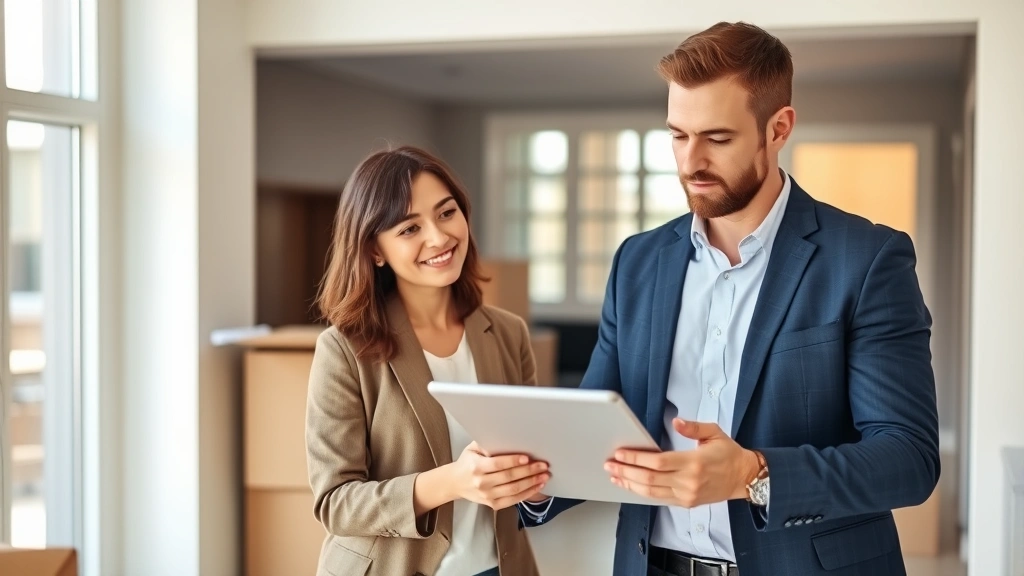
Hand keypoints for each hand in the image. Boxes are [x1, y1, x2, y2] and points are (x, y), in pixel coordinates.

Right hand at [450, 442, 549, 509]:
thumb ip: (486, 443)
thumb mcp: (472, 449)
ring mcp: (487, 495)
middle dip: (529, 471)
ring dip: (532, 483)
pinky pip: (513, 500)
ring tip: (544, 476)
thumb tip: (504, 436)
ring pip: (514, 490)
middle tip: (543, 465)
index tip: (527, 458)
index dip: (513, 461)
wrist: (455, 483)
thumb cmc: (467, 462)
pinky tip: (537, 486)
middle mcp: (482, 482)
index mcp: (477, 467)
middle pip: (509, 477)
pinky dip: (527, 493)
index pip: (498, 464)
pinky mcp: (493, 504)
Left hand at [604, 419, 758, 507]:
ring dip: (629, 484)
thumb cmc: (728, 454)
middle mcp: (688, 482)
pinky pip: (659, 498)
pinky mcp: (685, 502)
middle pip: (649, 479)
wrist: (743, 477)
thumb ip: (693, 427)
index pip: (657, 462)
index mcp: (694, 462)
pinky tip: (630, 486)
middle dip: (626, 471)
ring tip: (614, 475)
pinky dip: (641, 492)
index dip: (636, 458)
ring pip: (651, 492)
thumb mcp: (714, 433)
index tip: (620, 453)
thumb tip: (677, 421)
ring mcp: (686, 495)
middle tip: (609, 464)